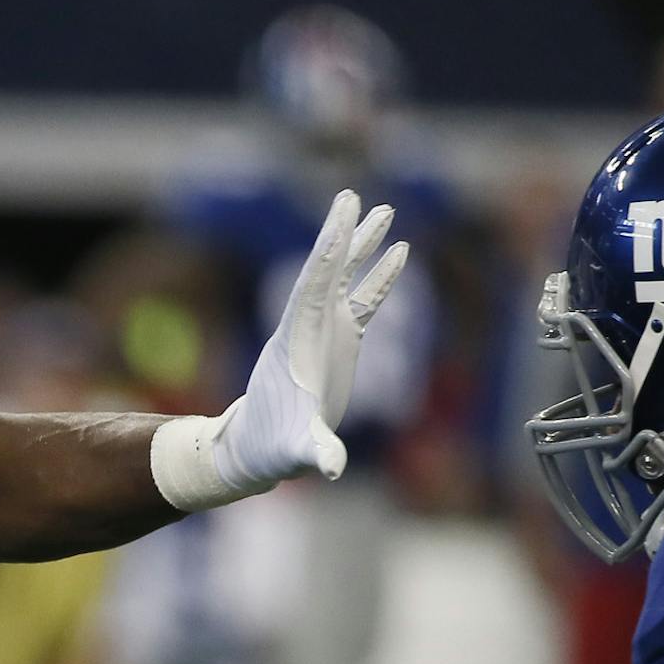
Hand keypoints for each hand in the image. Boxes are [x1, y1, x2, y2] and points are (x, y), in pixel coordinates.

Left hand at [226, 189, 409, 484]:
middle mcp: (308, 325)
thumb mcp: (298, 450)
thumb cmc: (275, 447)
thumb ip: (316, 453)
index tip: (342, 212)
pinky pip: (365, 300)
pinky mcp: (340, 341)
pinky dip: (381, 276)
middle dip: (342, 233)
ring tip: (385, 210)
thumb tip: (330, 468)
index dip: (330, 247)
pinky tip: (401, 252)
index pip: (315, 282)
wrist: (262, 449)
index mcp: (297, 337)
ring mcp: (324, 330)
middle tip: (353, 196)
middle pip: (327, 268)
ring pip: (346, 277)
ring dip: (364, 245)